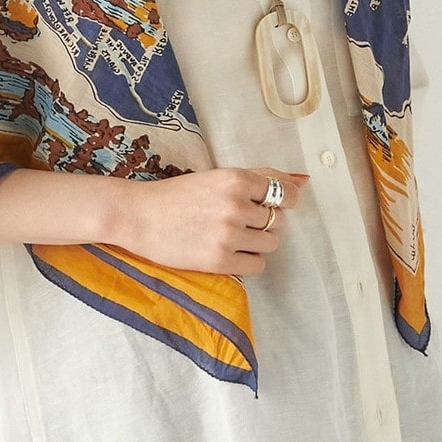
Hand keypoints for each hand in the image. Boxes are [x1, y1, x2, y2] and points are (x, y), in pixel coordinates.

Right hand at [116, 167, 308, 275]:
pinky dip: (248, 260)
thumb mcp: (219, 176)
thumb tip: (303, 180)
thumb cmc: (178, 195)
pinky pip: (257, 265)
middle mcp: (236, 206)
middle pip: (278, 220)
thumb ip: (262, 176)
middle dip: (262, 222)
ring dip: (257, 242)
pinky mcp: (220, 260)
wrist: (138, 216)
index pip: (285, 194)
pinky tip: (228, 251)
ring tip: (231, 236)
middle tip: (235, 220)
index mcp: (236, 179)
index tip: (267, 205)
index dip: (280, 201)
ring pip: (271, 243)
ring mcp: (228, 235)